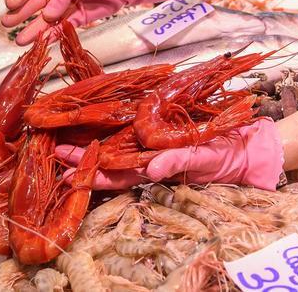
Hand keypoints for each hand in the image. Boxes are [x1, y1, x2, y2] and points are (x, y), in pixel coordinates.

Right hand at [0, 0, 203, 44]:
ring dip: (34, 29)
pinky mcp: (76, 18)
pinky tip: (40, 42)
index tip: (9, 4)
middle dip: (22, 14)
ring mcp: (66, 5)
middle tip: (7, 24)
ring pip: (46, 18)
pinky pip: (61, 27)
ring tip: (19, 40)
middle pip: (37, 3)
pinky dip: (51, 35)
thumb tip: (47, 15)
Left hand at [56, 119, 283, 190]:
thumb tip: (150, 169)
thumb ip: (177, 163)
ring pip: (113, 146)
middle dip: (80, 158)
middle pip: (107, 161)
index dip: (90, 176)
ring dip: (88, 143)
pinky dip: (109, 124)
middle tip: (51, 152)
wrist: (245, 144)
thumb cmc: (224, 156)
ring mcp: (151, 142)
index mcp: (154, 168)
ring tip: (61, 138)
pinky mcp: (157, 127)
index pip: (116, 175)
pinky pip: (128, 128)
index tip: (66, 173)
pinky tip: (91, 121)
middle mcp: (147, 157)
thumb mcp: (203, 160)